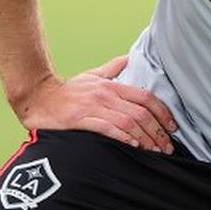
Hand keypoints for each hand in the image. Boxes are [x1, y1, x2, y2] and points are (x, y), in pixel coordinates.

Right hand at [13, 55, 177, 151]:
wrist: (38, 97)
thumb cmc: (67, 90)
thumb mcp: (92, 75)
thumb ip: (112, 68)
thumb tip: (128, 58)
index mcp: (111, 85)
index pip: (145, 97)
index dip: (163, 112)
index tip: (172, 126)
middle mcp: (106, 94)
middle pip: (140, 113)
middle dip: (158, 131)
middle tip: (167, 146)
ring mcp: (93, 107)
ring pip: (128, 122)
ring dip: (145, 138)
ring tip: (155, 151)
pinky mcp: (80, 119)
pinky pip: (107, 129)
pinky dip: (123, 137)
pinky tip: (134, 146)